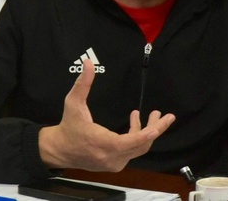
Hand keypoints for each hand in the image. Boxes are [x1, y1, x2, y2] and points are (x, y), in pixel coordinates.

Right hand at [38, 58, 175, 171]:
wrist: (59, 150)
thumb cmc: (68, 125)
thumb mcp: (73, 103)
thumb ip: (83, 83)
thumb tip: (89, 63)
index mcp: (102, 143)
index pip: (129, 142)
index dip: (145, 133)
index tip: (158, 125)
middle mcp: (111, 157)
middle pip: (141, 146)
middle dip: (156, 129)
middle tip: (168, 116)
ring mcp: (114, 163)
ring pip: (139, 149)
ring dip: (148, 132)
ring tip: (153, 114)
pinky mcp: (115, 164)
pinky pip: (132, 151)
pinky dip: (138, 137)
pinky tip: (136, 121)